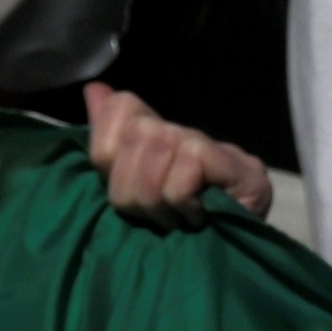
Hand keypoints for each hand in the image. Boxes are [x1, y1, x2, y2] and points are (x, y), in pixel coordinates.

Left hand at [84, 80, 273, 229]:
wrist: (237, 241)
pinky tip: (198, 215)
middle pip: (134, 136)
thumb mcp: (132, 189)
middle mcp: (178, 128)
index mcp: (150, 132)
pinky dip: (184, 204)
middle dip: (134, 191)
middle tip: (157, 212)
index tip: (126, 190)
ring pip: (157, 156)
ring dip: (161, 203)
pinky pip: (182, 176)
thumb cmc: (174, 219)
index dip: (109, 150)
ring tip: (178, 216)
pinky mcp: (234, 163)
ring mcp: (208, 142)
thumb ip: (109, 142)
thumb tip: (94, 88)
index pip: (120, 107)